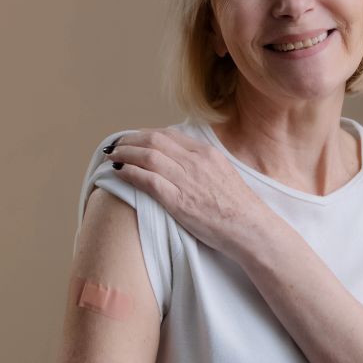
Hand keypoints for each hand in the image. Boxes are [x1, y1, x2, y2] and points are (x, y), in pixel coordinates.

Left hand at [104, 127, 273, 258]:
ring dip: (125, 154)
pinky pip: (148, 180)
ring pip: (147, 157)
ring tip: (112, 156)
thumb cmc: (238, 207)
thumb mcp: (224, 173)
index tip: (134, 139)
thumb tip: (184, 161)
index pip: (169, 135)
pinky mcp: (178, 201)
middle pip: (154, 141)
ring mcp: (186, 180)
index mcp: (206, 153)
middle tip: (116, 145)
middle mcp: (195, 162)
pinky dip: (130, 173)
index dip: (146, 135)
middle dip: (130, 141)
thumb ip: (203, 164)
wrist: (250, 227)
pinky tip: (119, 172)